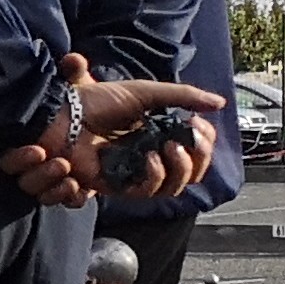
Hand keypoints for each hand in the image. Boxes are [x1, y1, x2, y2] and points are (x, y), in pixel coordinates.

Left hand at [0, 54, 221, 206]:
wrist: (64, 110)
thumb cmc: (99, 100)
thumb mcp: (146, 92)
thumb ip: (183, 95)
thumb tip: (220, 104)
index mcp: (159, 136)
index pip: (195, 151)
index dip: (205, 143)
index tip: (201, 124)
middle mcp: (150, 157)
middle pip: (191, 173)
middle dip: (199, 157)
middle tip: (191, 138)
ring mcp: (133, 172)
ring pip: (172, 187)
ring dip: (181, 168)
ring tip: (169, 146)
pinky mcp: (115, 184)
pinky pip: (144, 192)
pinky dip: (154, 176)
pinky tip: (150, 157)